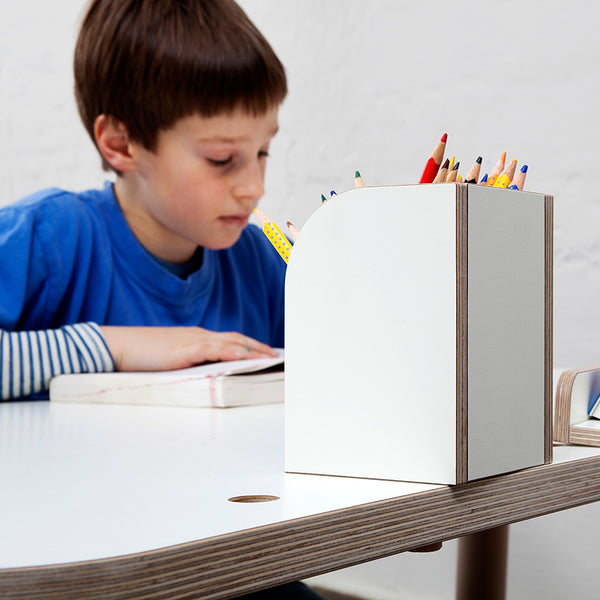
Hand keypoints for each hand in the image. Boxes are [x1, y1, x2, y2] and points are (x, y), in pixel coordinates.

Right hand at [101, 326, 278, 371]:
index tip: (263, 352)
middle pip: (237, 338)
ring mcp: (194, 340)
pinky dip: (237, 353)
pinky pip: (219, 350)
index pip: (228, 339)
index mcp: (195, 337)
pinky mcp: (188, 348)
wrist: (119, 346)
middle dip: (258, 346)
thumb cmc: (140, 355)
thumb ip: (188, 363)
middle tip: (276, 354)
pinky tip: (249, 358)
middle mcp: (199, 335)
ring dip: (254, 350)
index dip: (248, 344)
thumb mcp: (170, 359)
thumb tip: (205, 375)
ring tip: (270, 358)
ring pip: (232, 343)